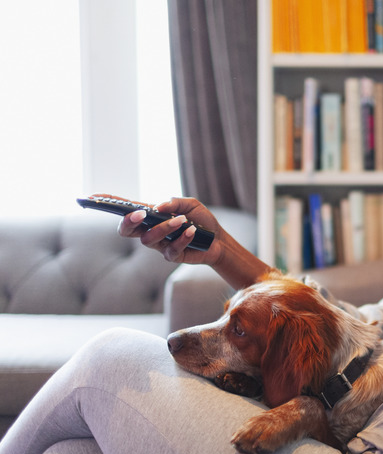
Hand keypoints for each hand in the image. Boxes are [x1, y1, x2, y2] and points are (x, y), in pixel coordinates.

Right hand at [93, 194, 222, 265]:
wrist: (218, 240)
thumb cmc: (201, 219)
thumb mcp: (191, 205)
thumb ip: (175, 203)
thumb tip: (158, 207)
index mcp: (150, 215)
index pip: (125, 208)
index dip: (107, 203)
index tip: (92, 197)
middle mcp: (149, 230)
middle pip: (126, 230)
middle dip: (128, 222)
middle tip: (140, 214)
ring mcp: (159, 245)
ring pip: (149, 239)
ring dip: (165, 228)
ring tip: (182, 221)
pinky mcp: (171, 256)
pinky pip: (171, 250)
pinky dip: (182, 239)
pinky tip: (192, 232)